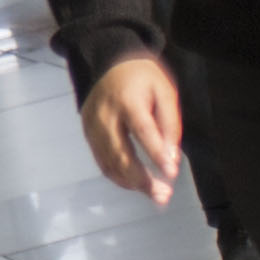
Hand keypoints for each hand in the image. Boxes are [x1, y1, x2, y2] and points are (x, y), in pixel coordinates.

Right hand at [83, 53, 184, 202]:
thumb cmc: (142, 77)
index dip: (156, 153)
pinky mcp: (87, 134)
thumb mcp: (164, 91)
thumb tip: (171, 157)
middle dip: (142, 179)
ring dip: (131, 183)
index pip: (142, 131)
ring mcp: (92, 127)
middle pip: (121, 154)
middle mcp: (105, 116)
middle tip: (163, 196)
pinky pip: (102, 161)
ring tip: (154, 195)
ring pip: (109, 162)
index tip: (171, 173)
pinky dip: (118, 177)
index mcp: (127, 100)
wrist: (107, 63)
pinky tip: (135, 184)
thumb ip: (169, 123)